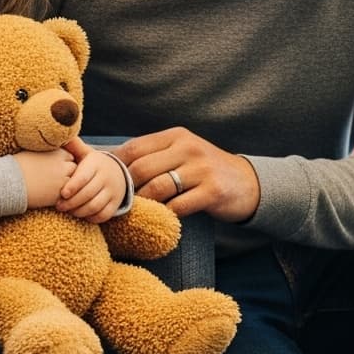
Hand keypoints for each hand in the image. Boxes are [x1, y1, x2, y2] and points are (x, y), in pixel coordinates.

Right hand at [17, 148, 76, 208]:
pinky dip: (62, 196)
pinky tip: (50, 195)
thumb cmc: (16, 166)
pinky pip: (68, 196)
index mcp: (57, 153)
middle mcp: (62, 166)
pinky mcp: (59, 195)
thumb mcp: (34, 152)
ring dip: (67, 185)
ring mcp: (62, 181)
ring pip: (73, 184)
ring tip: (52, 187)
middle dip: (68, 173)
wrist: (7, 182)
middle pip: (74, 169)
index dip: (63, 163)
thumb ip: (48, 153)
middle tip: (55, 178)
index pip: (70, 156)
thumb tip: (54, 154)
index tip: (55, 167)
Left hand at [56, 137, 129, 221]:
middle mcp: (107, 177)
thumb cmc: (92, 166)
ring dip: (79, 211)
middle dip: (71, 202)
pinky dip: (91, 218)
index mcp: (97, 164)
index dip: (72, 186)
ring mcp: (114, 191)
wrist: (116, 173)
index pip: (84, 177)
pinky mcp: (116, 203)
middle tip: (59, 206)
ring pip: (95, 206)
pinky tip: (82, 215)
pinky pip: (103, 215)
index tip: (62, 194)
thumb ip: (74, 146)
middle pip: (88, 194)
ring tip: (68, 211)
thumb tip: (62, 137)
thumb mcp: (85, 154)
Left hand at [115, 126, 261, 223]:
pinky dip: (164, 214)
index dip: (115, 167)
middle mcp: (189, 148)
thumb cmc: (204, 170)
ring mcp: (202, 169)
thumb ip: (152, 155)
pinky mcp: (212, 191)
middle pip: (142, 168)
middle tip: (118, 204)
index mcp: (177, 136)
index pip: (134, 147)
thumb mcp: (181, 153)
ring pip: (157, 188)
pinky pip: (177, 206)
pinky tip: (160, 218)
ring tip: (136, 212)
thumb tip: (108, 160)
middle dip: (126, 189)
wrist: (247, 183)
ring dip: (143, 203)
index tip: (106, 183)